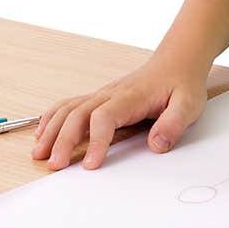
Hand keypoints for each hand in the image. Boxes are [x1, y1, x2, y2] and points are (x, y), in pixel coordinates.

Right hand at [31, 50, 209, 170]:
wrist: (177, 62)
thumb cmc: (181, 84)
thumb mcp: (189, 105)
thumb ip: (173, 125)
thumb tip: (156, 145)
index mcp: (131, 97)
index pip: (104, 117)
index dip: (95, 141)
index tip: (91, 164)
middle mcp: (111, 94)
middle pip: (78, 114)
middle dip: (63, 140)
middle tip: (54, 165)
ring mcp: (103, 94)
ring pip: (69, 109)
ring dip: (51, 130)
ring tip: (39, 153)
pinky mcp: (100, 98)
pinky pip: (70, 105)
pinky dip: (52, 118)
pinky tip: (43, 133)